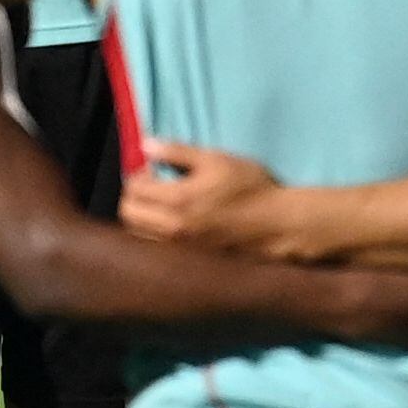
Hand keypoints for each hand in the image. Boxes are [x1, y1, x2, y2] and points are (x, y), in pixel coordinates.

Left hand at [118, 139, 289, 252]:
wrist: (279, 225)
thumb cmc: (251, 187)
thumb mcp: (216, 159)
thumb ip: (177, 151)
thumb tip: (145, 145)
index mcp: (178, 200)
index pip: (132, 189)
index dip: (139, 175)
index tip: (154, 172)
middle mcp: (173, 229)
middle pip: (128, 214)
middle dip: (134, 198)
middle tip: (154, 188)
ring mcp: (180, 250)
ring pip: (139, 235)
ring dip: (142, 218)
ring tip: (163, 207)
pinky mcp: (189, 262)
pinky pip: (156, 249)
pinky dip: (154, 236)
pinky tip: (174, 225)